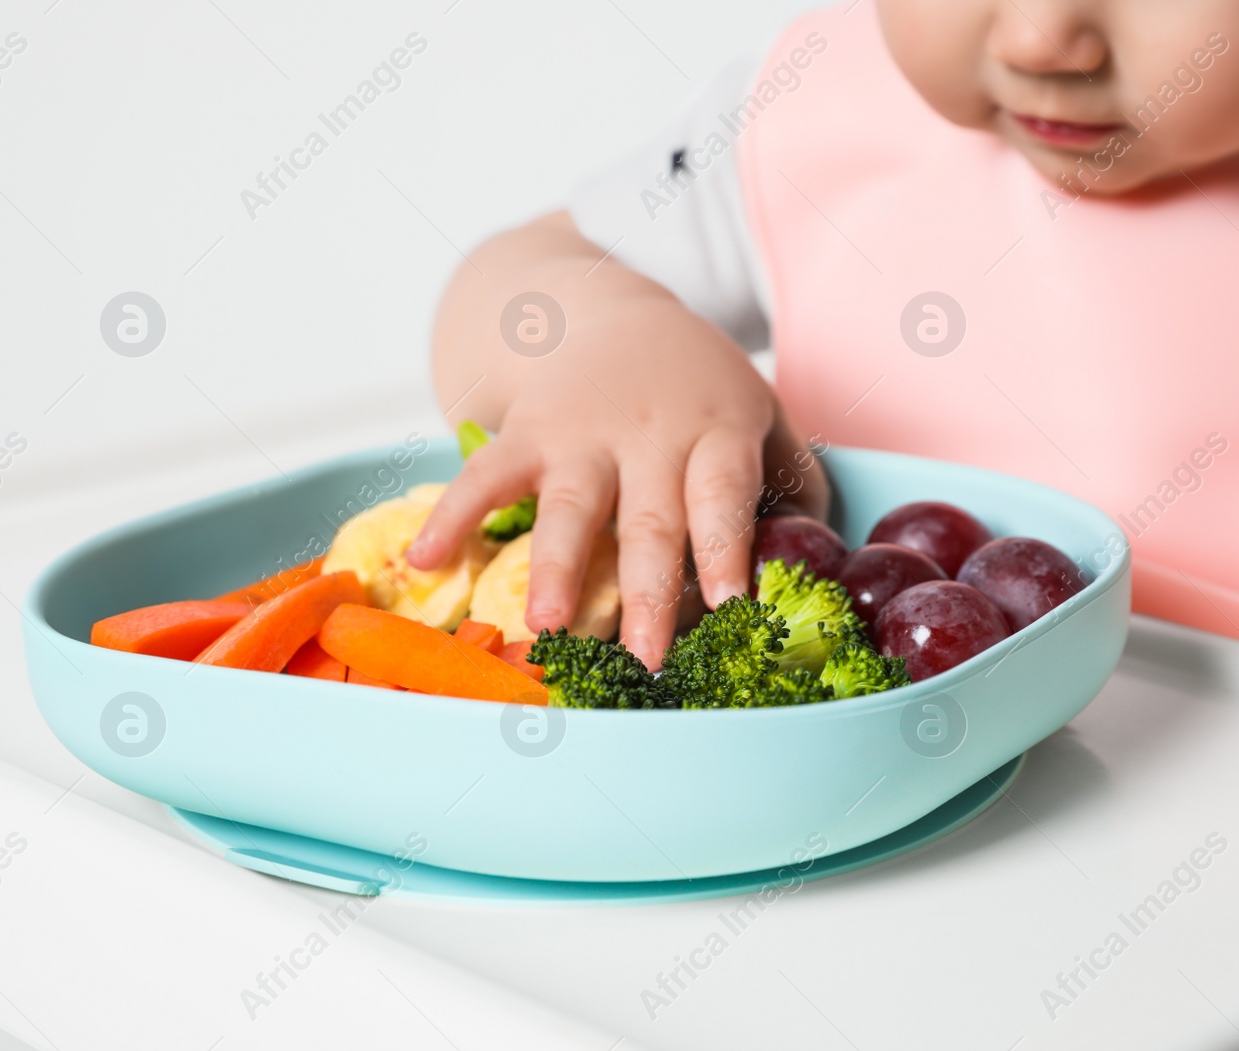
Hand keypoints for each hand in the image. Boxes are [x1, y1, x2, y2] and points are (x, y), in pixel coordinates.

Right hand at [408, 252, 825, 668]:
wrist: (615, 310)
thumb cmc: (700, 388)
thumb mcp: (759, 415)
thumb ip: (791, 480)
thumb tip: (815, 561)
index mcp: (716, 430)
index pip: (722, 492)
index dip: (724, 547)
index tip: (729, 606)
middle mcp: (650, 432)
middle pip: (649, 518)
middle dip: (647, 592)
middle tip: (645, 657)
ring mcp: (583, 432)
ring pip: (568, 504)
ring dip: (556, 566)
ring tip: (547, 625)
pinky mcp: (527, 431)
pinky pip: (484, 473)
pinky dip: (451, 514)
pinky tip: (423, 559)